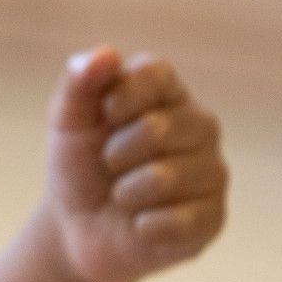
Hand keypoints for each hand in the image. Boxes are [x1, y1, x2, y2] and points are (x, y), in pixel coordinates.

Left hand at [44, 46, 227, 281]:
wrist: (77, 228)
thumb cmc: (79, 165)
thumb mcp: (67, 122)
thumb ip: (79, 83)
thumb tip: (106, 53)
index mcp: (168, 92)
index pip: (155, 74)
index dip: (121, 97)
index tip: (103, 117)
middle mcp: (200, 126)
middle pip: (158, 129)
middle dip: (115, 153)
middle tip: (109, 165)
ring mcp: (212, 172)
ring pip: (166, 178)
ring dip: (126, 193)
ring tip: (124, 196)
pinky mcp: (213, 218)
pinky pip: (180, 221)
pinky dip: (143, 226)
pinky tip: (141, 225)